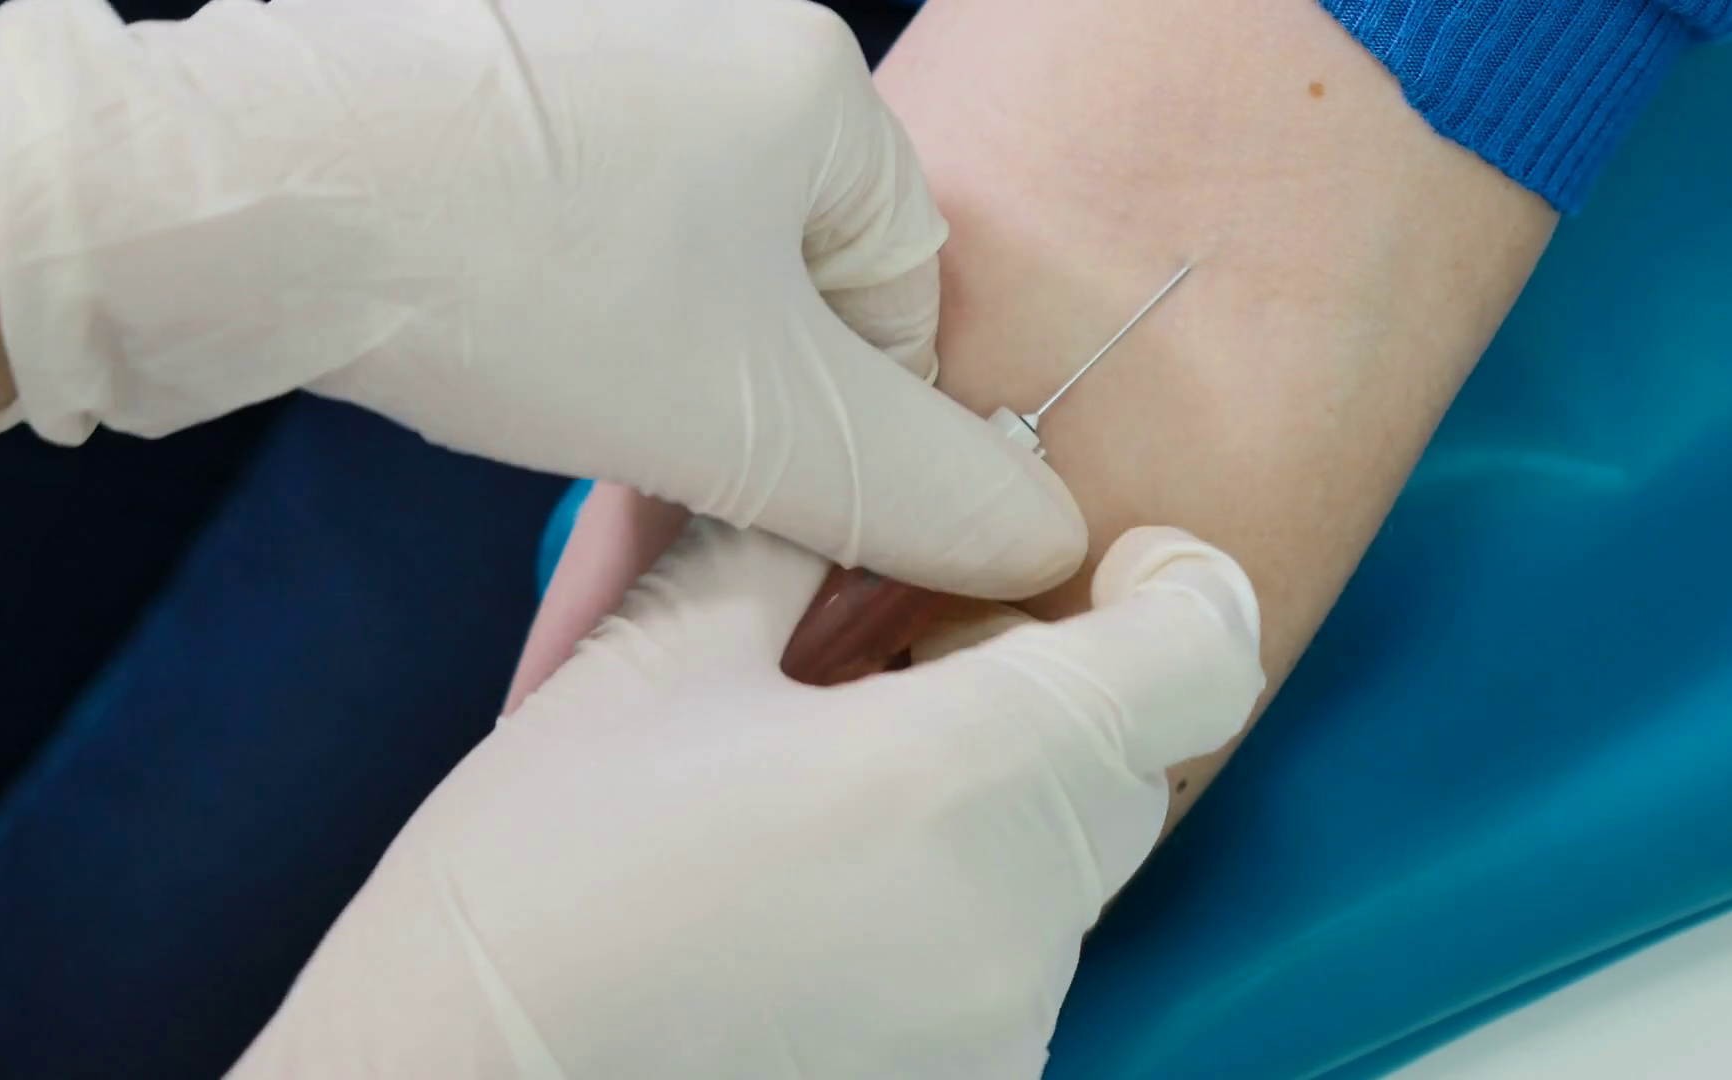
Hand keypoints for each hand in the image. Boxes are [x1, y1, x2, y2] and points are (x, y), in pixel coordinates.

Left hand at [0, 0, 1082, 598]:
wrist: (248, 199)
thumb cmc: (530, 288)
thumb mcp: (763, 421)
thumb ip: (923, 491)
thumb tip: (1043, 537)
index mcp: (820, 83)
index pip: (907, 298)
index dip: (856, 422)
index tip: (777, 482)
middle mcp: (718, 33)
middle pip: (795, 278)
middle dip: (745, 393)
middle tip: (670, 458)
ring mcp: (595, 47)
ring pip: (685, 257)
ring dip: (655, 357)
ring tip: (572, 391)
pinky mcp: (490, 79)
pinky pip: (585, 218)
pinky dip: (569, 299)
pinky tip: (509, 339)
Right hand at [230, 521, 1264, 1078]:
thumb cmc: (532, 887)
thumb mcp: (652, 660)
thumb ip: (798, 536)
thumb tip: (877, 471)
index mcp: (959, 780)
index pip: (1199, 656)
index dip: (1174, 586)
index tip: (1100, 565)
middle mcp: (1020, 925)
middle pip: (1127, 762)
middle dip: (1048, 686)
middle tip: (892, 667)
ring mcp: (1002, 1036)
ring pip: (1070, 866)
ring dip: (992, 801)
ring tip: (824, 794)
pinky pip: (1015, 963)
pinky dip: (957, 905)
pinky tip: (816, 899)